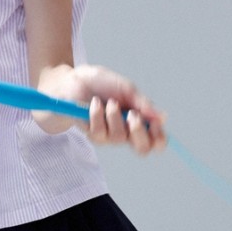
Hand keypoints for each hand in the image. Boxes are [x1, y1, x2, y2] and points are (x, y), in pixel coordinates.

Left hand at [36, 64, 166, 153]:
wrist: (68, 81)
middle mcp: (124, 130)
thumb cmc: (96, 83)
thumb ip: (142, 103)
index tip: (155, 123)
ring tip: (108, 102)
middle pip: (142, 149)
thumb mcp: (123, 87)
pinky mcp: (90, 134)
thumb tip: (163, 117)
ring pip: (119, 138)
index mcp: (137, 119)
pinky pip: (99, 132)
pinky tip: (93, 104)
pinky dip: (98, 115)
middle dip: (139, 132)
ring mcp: (107, 135)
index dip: (159, 138)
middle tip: (132, 115)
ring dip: (115, 117)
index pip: (155, 140)